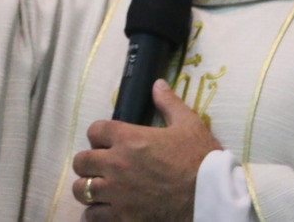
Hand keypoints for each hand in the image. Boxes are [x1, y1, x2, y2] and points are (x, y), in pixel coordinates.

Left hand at [71, 79, 222, 220]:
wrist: (211, 196)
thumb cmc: (201, 158)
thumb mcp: (188, 124)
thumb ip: (169, 103)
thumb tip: (158, 84)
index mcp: (129, 139)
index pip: (94, 130)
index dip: (99, 135)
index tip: (108, 141)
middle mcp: (117, 165)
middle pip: (81, 161)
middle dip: (89, 161)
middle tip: (102, 165)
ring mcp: (118, 194)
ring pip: (81, 189)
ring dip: (88, 187)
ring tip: (101, 188)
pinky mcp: (123, 217)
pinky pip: (92, 216)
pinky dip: (96, 212)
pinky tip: (106, 209)